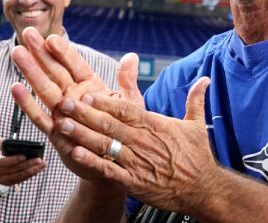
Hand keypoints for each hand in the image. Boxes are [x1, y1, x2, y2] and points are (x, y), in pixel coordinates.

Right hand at [0, 138, 45, 187]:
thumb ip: (4, 142)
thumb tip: (17, 143)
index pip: (1, 161)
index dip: (13, 159)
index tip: (24, 156)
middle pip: (13, 169)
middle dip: (28, 164)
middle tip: (39, 159)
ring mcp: (0, 179)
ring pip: (17, 176)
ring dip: (31, 171)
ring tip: (42, 165)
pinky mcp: (6, 183)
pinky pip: (19, 180)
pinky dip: (29, 175)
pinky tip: (37, 170)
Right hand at [10, 26, 143, 179]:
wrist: (116, 162)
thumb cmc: (123, 132)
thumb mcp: (129, 105)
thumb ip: (126, 81)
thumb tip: (132, 56)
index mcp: (91, 88)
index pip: (75, 65)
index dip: (64, 51)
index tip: (52, 36)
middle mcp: (74, 98)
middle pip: (55, 71)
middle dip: (40, 53)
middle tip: (26, 33)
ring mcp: (63, 114)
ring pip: (44, 89)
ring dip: (30, 72)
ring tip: (17, 53)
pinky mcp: (57, 133)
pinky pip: (40, 117)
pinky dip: (28, 103)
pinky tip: (15, 88)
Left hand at [53, 77, 213, 213]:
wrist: (203, 189)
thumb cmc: (198, 157)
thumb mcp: (197, 125)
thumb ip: (195, 100)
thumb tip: (204, 79)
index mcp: (156, 125)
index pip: (126, 110)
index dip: (105, 102)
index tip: (87, 94)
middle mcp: (144, 141)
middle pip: (110, 124)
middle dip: (85, 113)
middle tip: (64, 103)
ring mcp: (137, 162)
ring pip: (105, 145)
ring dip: (82, 134)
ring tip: (63, 125)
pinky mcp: (134, 182)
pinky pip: (108, 170)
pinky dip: (92, 162)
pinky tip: (75, 154)